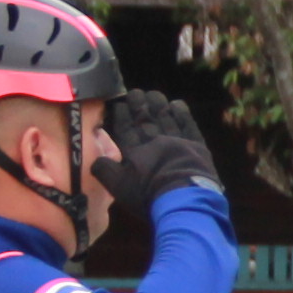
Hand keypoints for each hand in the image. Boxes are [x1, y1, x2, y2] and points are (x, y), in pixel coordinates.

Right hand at [104, 90, 219, 213]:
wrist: (184, 200)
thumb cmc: (148, 196)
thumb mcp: (119, 188)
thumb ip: (105, 171)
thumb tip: (95, 159)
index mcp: (135, 150)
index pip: (126, 128)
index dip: (121, 115)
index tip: (118, 103)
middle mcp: (155, 140)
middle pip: (145, 119)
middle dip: (138, 104)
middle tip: (135, 92)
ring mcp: (177, 140)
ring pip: (166, 117)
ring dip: (159, 105)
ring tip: (153, 94)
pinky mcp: (196, 145)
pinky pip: (188, 125)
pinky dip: (182, 114)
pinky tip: (177, 104)